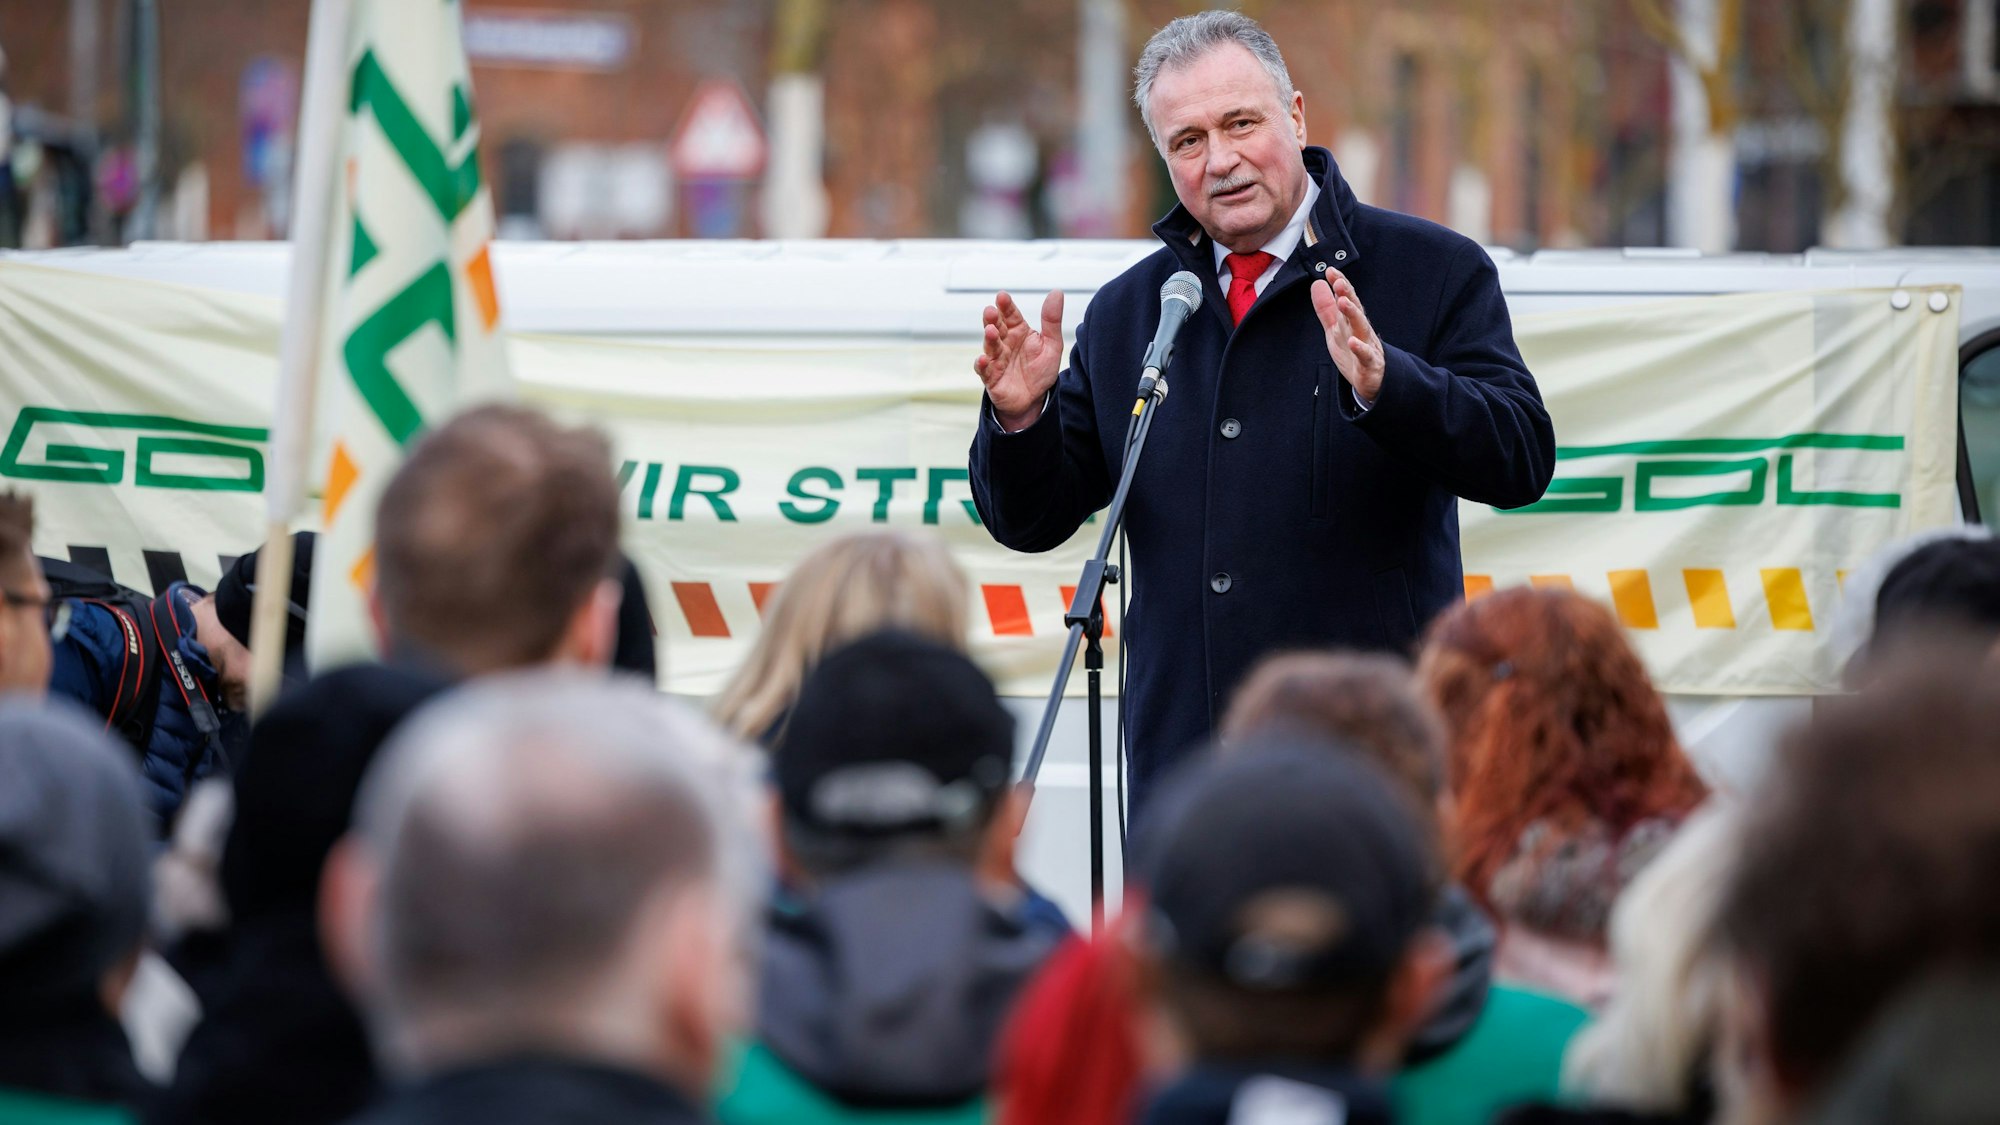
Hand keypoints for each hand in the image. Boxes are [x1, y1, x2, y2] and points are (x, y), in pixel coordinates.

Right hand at [975, 290, 1064, 430]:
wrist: (1034, 400)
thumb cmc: (1040, 371)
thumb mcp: (1052, 344)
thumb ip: (1052, 320)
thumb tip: (1057, 292)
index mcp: (1018, 332)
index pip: (1011, 315)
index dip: (1006, 306)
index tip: (1002, 296)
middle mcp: (1005, 343)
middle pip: (996, 327)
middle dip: (992, 319)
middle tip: (991, 311)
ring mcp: (996, 359)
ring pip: (990, 346)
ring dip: (989, 338)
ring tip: (990, 330)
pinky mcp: (991, 377)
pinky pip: (984, 370)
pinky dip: (982, 365)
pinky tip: (983, 359)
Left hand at [1311, 271, 1385, 403]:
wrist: (1373, 380)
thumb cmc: (1353, 351)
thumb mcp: (1335, 328)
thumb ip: (1326, 308)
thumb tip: (1318, 283)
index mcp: (1351, 321)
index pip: (1347, 299)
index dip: (1340, 285)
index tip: (1331, 271)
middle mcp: (1360, 330)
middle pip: (1355, 309)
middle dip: (1348, 294)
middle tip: (1339, 282)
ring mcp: (1367, 345)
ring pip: (1361, 327)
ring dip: (1353, 314)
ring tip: (1343, 302)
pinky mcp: (1369, 364)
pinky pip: (1366, 356)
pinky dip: (1360, 349)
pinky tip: (1354, 342)